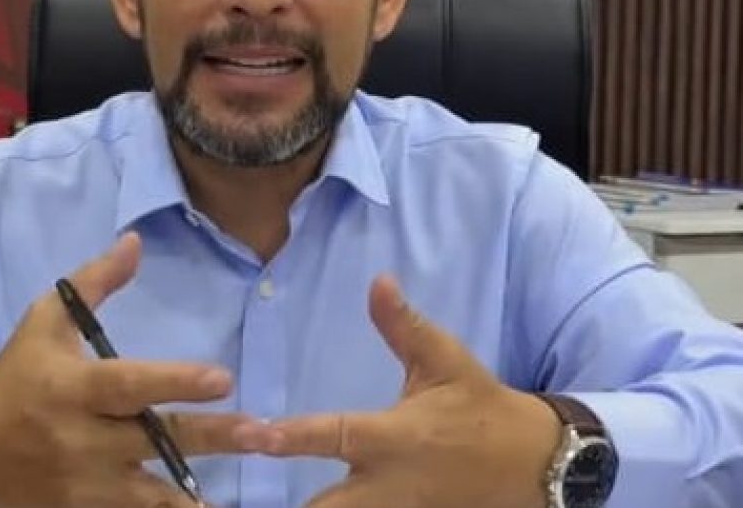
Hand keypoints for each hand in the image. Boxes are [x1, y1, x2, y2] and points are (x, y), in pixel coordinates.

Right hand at [0, 233, 275, 507]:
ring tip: (243, 494)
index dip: (175, 382)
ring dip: (196, 493)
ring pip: (150, 495)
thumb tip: (135, 241)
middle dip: (212, 437)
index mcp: (71, 388)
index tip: (223, 378)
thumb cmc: (16, 376)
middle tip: (263, 434)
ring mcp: (85, 484)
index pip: (128, 385)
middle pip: (155, 439)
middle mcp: (81, 439)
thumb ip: (92, 283)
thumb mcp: (44, 322)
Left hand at [261, 276, 559, 507]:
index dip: (293, 437)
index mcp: (395, 438)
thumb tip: (379, 280)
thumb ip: (404, 326)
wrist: (535, 466)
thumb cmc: (481, 407)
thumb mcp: (447, 361)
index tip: (254, 436)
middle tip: (229, 502)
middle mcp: (390, 483)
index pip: (335, 436)